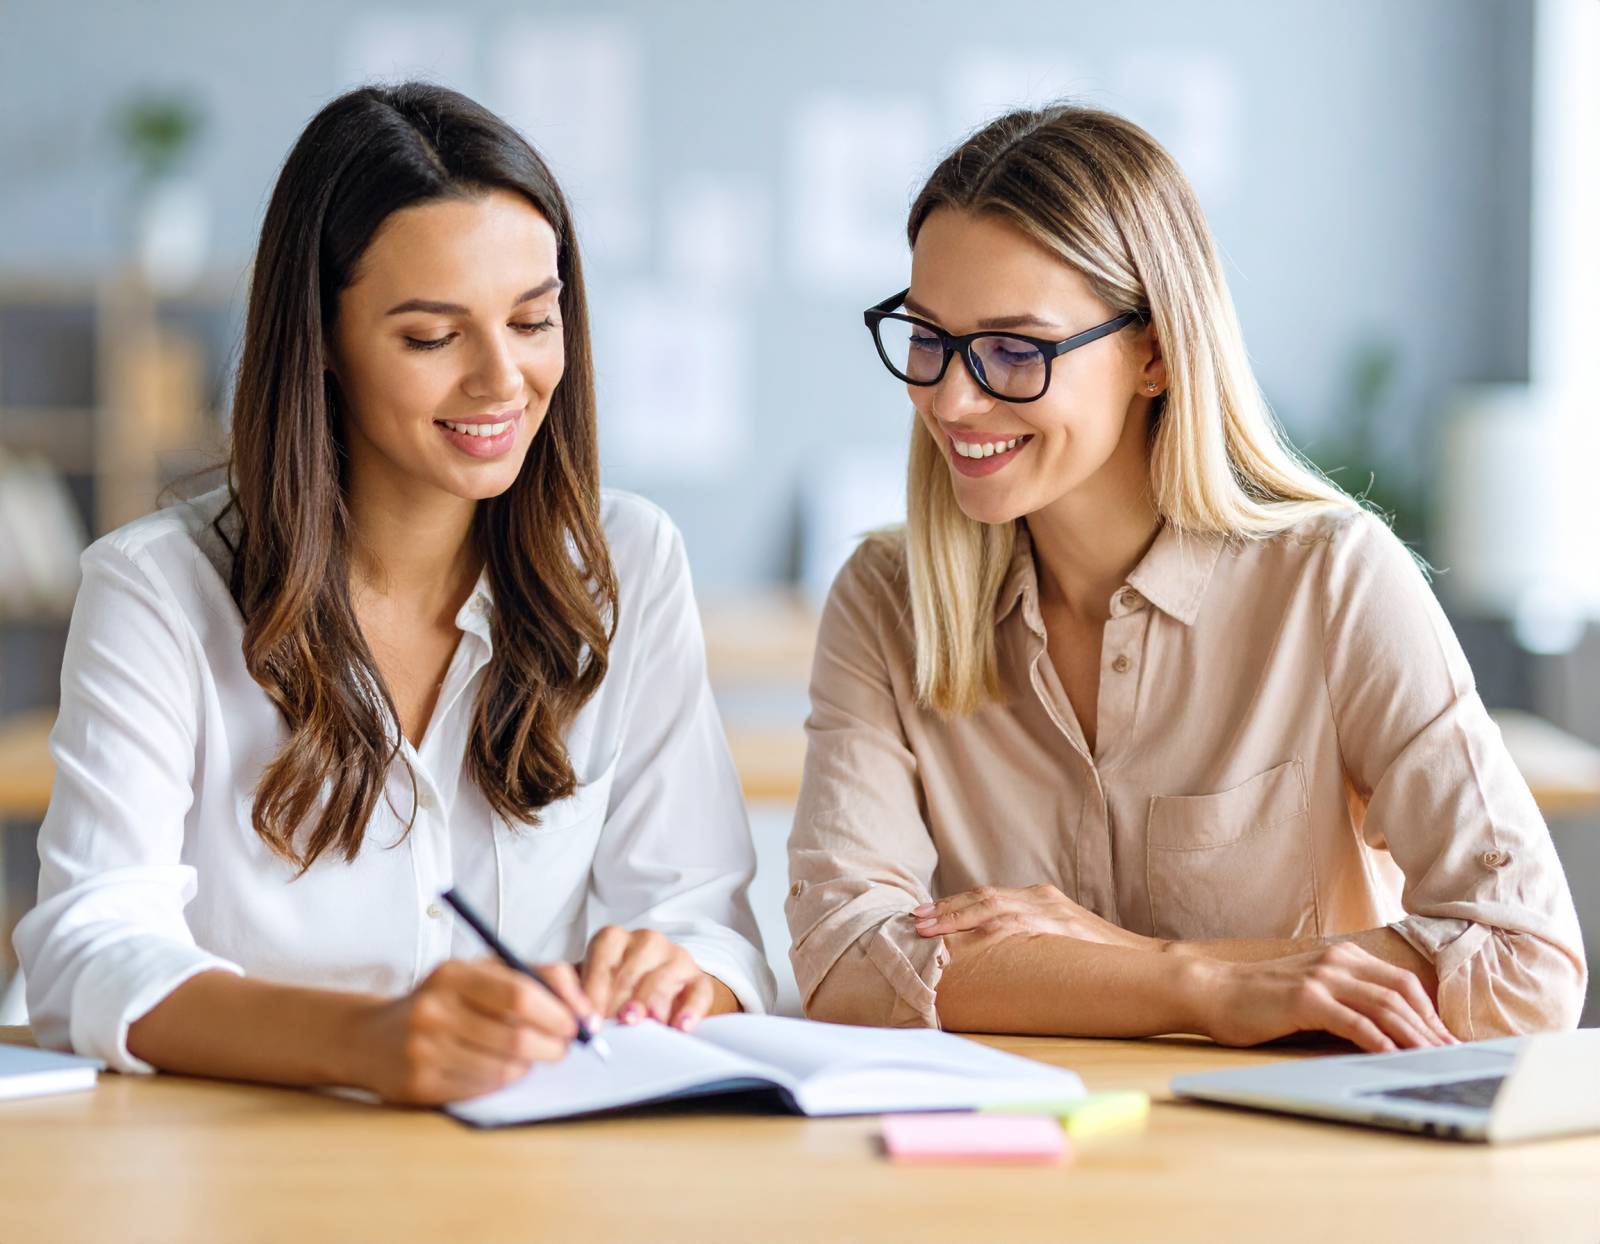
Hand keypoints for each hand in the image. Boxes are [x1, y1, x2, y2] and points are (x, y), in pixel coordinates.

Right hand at [355, 958, 589, 1104]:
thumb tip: (585, 1010)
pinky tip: (496, 1069)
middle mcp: (433, 1010)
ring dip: (528, 1066)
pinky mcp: (419, 1086)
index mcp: (452, 974)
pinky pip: (481, 1090)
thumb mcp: (481, 974)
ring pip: (503, 1069)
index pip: (520, 994)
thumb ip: (536, 978)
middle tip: (563, 1047)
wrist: (373, 1038)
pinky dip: (501, 1082)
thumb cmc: (444, 1002)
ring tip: (527, 1056)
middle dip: (553, 1046)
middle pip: (516, 1037)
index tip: (579, 1022)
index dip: (558, 1012)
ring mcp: (423, 1051)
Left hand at [580, 926, 715, 1031]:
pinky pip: (697, 992)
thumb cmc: (614, 990)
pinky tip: (680, 1026)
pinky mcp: (699, 979)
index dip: (594, 991)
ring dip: (650, 1004)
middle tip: (613, 1026)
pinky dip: (690, 1010)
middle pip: (631, 973)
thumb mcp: (588, 983)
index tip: (589, 1019)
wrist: (656, 991)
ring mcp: (676, 958)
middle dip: (619, 1003)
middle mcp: (646, 942)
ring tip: (641, 1024)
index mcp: (613, 939)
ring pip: (662, 980)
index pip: (602, 960)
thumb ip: (573, 992)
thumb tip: (567, 1013)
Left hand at [911, 884, 1158, 952]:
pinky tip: (964, 941)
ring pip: (991, 907)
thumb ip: (1033, 936)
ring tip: (928, 930)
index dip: (954, 906)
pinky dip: (984, 929)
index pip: (988, 897)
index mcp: (1040, 898)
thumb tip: (993, 954)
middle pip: (983, 897)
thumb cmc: (1101, 958)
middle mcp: (1041, 899)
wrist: (1148, 963)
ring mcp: (1050, 911)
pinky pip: (1013, 925)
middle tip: (916, 921)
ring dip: (956, 917)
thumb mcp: (1063, 937)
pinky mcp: (1059, 927)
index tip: (925, 916)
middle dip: (946, 909)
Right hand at [1203, 942, 1457, 1052]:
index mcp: (1342, 957)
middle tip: (1452, 1057)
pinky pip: (1354, 1021)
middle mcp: (1337, 962)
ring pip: (1385, 1006)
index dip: (1430, 1014)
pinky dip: (1379, 1040)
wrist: (1213, 991)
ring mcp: (1321, 978)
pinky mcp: (1305, 999)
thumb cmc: (1260, 1000)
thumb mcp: (1311, 992)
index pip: (1402, 983)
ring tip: (1433, 1061)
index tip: (1446, 1042)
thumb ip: (1345, 1001)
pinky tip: (1393, 1058)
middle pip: (1401, 993)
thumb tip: (1387, 1034)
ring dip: (1414, 1037)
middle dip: (1431, 1028)